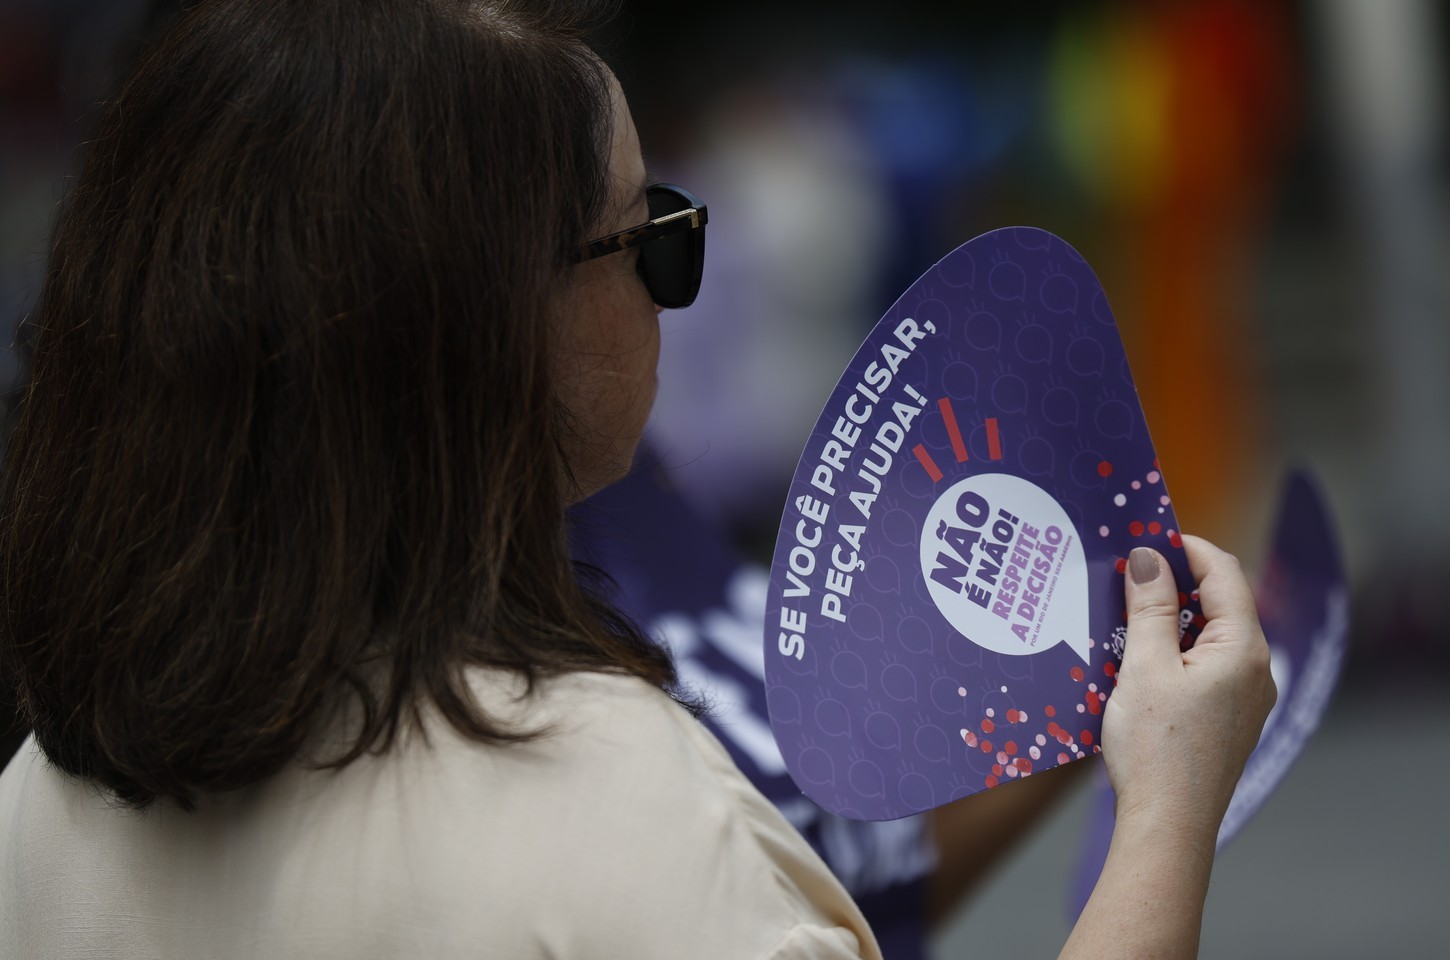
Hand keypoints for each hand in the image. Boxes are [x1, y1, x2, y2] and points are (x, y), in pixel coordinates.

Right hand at [1101, 535, 1276, 838]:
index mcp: (1244, 650)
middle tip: (1124, 573)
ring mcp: (1244, 699)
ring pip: (1208, 638)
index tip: (1144, 535)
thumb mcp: (1145, 667)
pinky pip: (1203, 668)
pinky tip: (1134, 660)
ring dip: (1168, 620)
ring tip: (1121, 615)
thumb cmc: (1156, 749)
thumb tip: (1148, 557)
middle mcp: (1256, 671)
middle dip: (1173, 583)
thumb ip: (1151, 607)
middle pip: (1219, 604)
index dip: (1186, 547)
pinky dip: (1172, 652)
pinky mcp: (1226, 721)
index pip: (1225, 573)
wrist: (1167, 827)